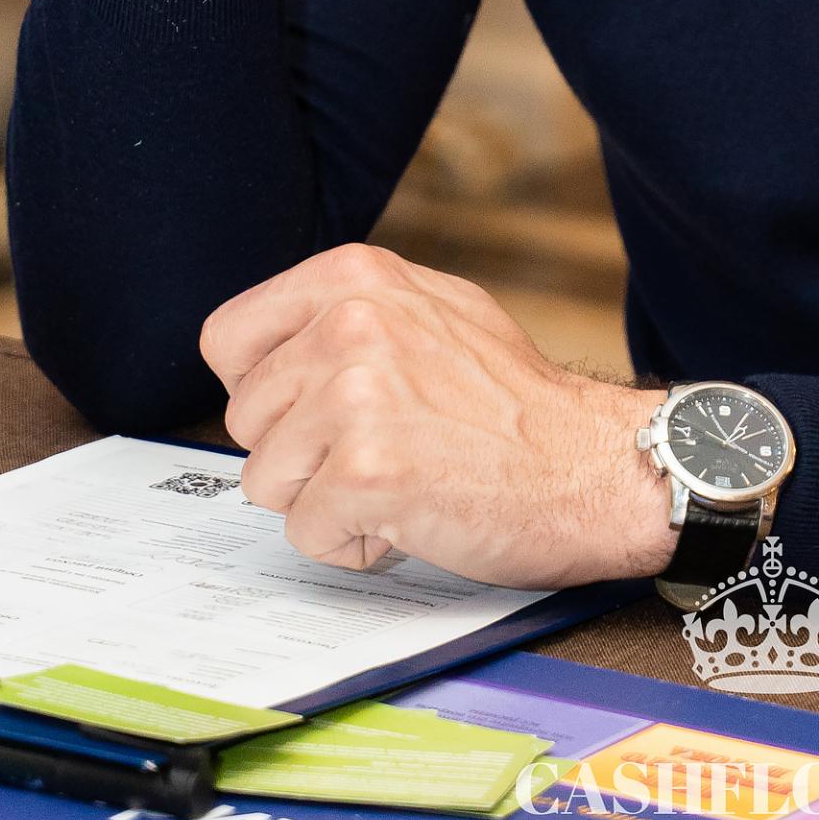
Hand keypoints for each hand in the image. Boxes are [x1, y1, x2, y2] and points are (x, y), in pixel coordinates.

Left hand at [203, 244, 675, 585]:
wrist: (591, 462)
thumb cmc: (515, 401)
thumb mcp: (432, 310)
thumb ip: (350, 312)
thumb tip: (269, 344)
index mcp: (354, 276)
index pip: (228, 339)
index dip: (265, 389)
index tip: (313, 409)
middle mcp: (349, 323)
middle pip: (244, 418)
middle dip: (299, 452)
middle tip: (378, 449)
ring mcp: (357, 396)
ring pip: (267, 480)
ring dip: (324, 499)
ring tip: (400, 478)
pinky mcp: (369, 472)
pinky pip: (307, 533)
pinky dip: (354, 543)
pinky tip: (410, 515)